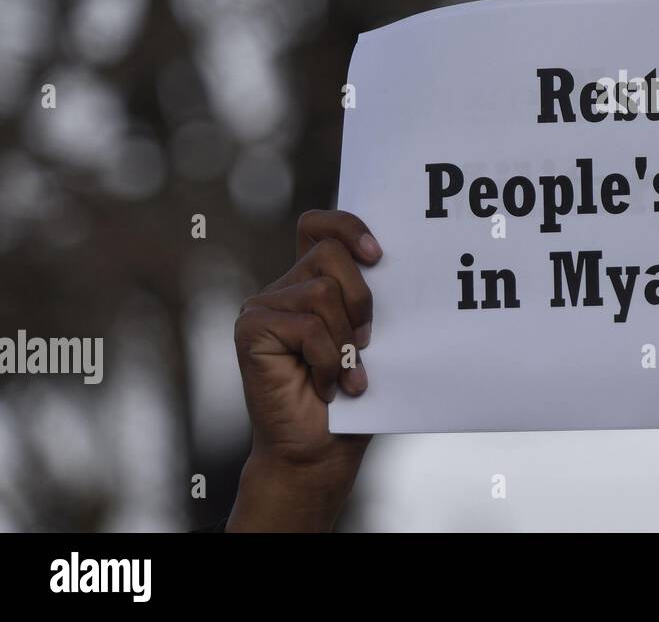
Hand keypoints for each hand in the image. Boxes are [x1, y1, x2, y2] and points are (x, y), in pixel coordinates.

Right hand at [227, 210, 381, 530]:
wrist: (320, 453)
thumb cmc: (352, 397)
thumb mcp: (369, 337)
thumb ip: (368, 297)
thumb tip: (387, 261)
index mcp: (312, 282)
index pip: (320, 226)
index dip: (347, 226)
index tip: (378, 255)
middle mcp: (285, 288)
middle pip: (330, 253)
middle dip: (361, 297)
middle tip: (366, 341)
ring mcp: (263, 307)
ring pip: (321, 291)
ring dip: (345, 339)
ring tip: (346, 373)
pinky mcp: (251, 329)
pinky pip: (307, 325)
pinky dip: (329, 359)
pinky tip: (326, 386)